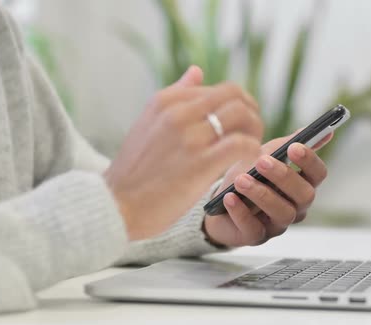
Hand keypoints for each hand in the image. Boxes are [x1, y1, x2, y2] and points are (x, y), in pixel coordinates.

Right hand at [105, 66, 263, 239]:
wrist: (116, 207)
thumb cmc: (135, 171)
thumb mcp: (148, 123)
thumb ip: (176, 96)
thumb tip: (197, 71)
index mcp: (165, 100)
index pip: (219, 89)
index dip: (238, 106)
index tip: (239, 126)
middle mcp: (177, 112)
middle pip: (235, 96)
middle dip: (252, 114)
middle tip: (252, 135)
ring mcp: (189, 137)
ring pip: (242, 115)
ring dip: (255, 132)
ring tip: (249, 150)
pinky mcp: (201, 163)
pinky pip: (242, 144)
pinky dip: (251, 151)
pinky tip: (245, 164)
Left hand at [204, 131, 332, 246]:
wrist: (219, 201)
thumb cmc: (248, 176)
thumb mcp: (265, 155)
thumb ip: (287, 144)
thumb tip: (324, 132)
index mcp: (302, 184)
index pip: (318, 174)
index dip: (310, 161)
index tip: (294, 147)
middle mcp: (296, 206)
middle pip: (305, 195)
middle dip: (284, 177)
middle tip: (262, 162)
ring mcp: (278, 224)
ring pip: (282, 213)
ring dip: (261, 194)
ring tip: (241, 180)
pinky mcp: (257, 237)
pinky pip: (254, 229)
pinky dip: (241, 213)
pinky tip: (230, 198)